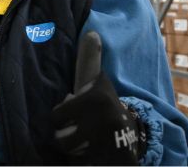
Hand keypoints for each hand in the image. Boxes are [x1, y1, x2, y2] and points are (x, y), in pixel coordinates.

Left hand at [52, 31, 142, 164]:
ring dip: (75, 152)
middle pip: (61, 139)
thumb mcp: (94, 83)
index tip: (76, 112)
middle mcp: (106, 120)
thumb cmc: (101, 106)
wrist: (132, 134)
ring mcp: (111, 144)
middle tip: (81, 130)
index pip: (55, 116)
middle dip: (66, 137)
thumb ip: (88, 61)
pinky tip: (93, 155)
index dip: (60, 117)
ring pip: (70, 154)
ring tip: (88, 142)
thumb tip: (91, 33)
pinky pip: (79, 165)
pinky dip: (83, 162)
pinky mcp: (113, 162)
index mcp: (97, 98)